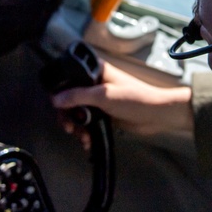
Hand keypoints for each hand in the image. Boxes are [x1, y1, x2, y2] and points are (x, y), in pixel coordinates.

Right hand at [51, 60, 193, 144]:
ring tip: (82, 137)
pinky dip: (85, 131)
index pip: (69, 76)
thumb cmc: (133, 99)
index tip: (57, 106)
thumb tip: (54, 99)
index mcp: (95, 71)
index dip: (60, 91)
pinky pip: (86, 121)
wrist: (157, 115)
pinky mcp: (103, 113)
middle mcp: (94, 83)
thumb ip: (77, 96)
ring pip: (77, 112)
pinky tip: (88, 140)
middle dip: (67, 115)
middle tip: (69, 127)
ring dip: (76, 126)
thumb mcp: (103, 96)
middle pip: (69, 98)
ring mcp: (98, 99)